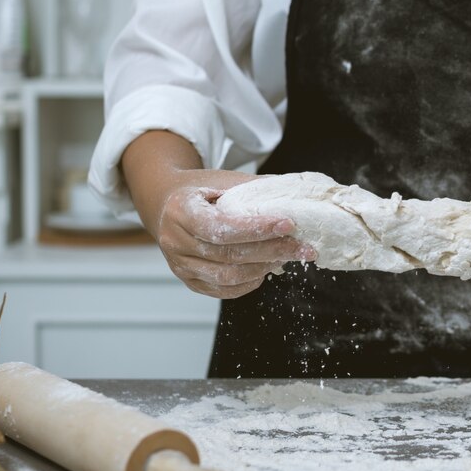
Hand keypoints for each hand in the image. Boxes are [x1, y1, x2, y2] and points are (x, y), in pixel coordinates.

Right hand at [153, 170, 316, 298]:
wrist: (167, 205)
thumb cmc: (200, 190)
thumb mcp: (222, 180)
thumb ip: (254, 188)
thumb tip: (296, 193)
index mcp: (180, 211)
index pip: (220, 227)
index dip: (256, 229)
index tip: (288, 224)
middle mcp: (175, 241)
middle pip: (227, 255)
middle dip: (270, 251)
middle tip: (302, 247)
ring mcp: (179, 265)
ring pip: (226, 277)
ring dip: (263, 267)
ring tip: (288, 256)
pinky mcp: (188, 280)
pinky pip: (221, 290)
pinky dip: (248, 283)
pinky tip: (267, 269)